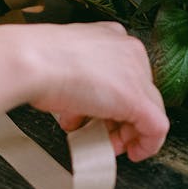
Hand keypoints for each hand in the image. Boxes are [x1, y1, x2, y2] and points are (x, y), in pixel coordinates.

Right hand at [23, 21, 168, 161]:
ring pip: (148, 109)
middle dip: (119, 118)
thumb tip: (82, 103)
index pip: (126, 74)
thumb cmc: (38, 60)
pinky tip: (134, 152)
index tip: (101, 115)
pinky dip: (147, 144)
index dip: (113, 100)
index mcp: (111, 37)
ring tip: (103, 141)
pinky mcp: (136, 99)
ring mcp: (135, 74)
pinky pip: (156, 126)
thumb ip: (81, 79)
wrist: (32, 61)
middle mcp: (128, 51)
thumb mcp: (64, 63)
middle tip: (103, 132)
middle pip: (138, 92)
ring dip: (125, 132)